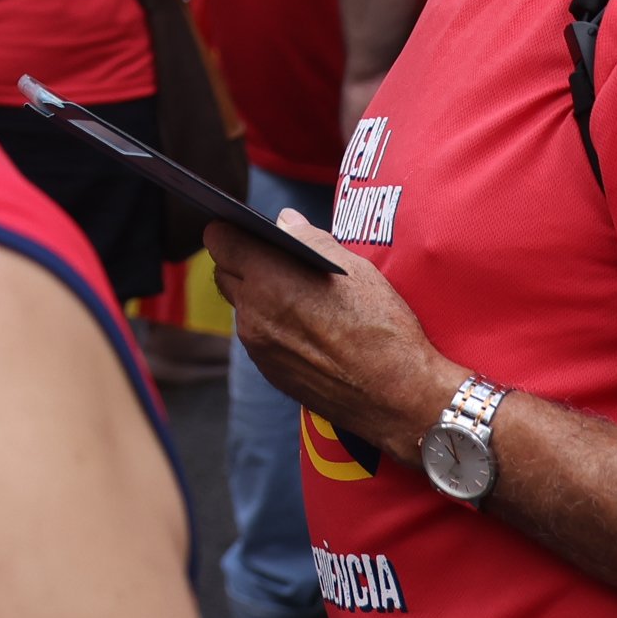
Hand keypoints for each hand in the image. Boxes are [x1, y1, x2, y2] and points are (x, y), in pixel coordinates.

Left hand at [205, 209, 454, 466]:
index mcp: (268, 277)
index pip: (220, 240)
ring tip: (296, 296)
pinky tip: (306, 329)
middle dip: (241, 262)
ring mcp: (258, 345)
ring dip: (258, 297)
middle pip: (225, 274)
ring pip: (243, 308)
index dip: (231, 231)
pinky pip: (259, 338)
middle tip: (274, 260)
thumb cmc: (381, 328)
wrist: (397, 396)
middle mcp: (253, 311)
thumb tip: (285, 221)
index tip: (244, 229)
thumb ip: (309, 238)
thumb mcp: (353, 269)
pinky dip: (272, 327)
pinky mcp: (270, 372)